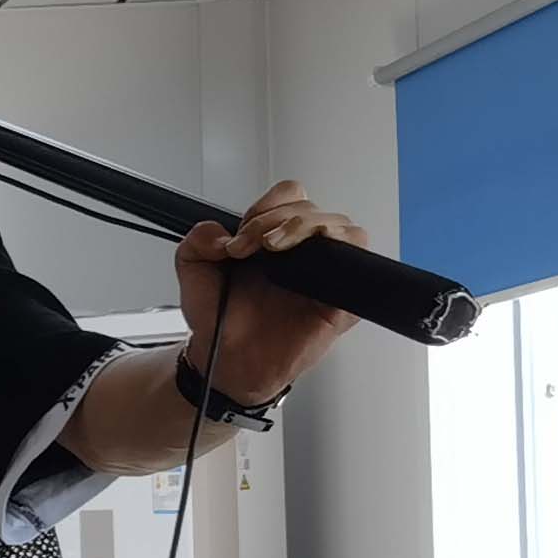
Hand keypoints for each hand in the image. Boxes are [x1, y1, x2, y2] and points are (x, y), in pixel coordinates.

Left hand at [177, 181, 364, 403]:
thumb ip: (196, 240)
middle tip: (247, 248)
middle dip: (275, 220)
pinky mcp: (343, 301)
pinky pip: (364, 267)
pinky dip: (344, 254)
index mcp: (276, 237)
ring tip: (273, 249)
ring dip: (308, 228)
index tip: (240, 234)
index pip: (291, 197)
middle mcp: (304, 251)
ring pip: (344, 228)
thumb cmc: (219, 317)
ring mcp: (327, 273)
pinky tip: (309, 266)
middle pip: (313, 208)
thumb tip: (217, 230)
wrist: (227, 360)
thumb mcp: (193, 270)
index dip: (267, 207)